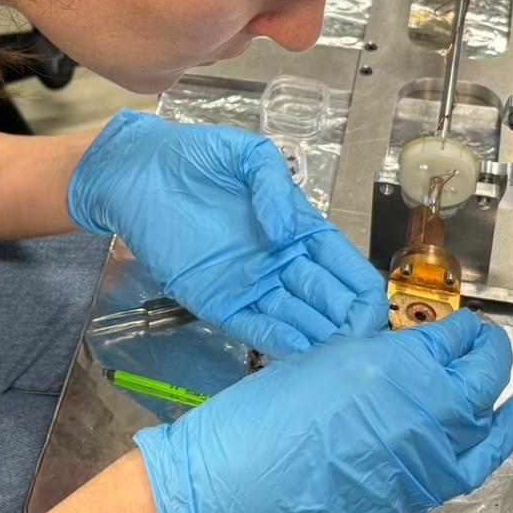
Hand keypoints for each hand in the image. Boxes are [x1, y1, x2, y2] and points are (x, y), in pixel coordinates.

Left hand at [69, 111, 385, 355]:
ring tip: (339, 356)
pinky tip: (299, 350)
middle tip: (363, 343)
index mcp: (297, 228)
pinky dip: (276, 340)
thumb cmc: (194, 156)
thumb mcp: (247, 155)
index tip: (374, 310)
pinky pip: (252, 327)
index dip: (361, 290)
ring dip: (318, 339)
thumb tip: (288, 230)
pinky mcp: (215, 301)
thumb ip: (274, 184)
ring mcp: (249, 284)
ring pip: (295, 319)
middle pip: (325, 300)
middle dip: (347, 322)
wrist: (137, 171)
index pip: (342, 265)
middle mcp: (280, 262)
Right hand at [134, 311, 512, 512]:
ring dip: (498, 400)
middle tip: (486, 345)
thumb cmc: (265, 414)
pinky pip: (471, 465)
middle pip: (482, 375)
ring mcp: (430, 459)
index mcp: (399, 363)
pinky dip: (495, 443)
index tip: (461, 329)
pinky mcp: (420, 497)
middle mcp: (427, 410)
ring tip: (511, 388)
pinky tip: (506, 425)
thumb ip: (377, 355)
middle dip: (488, 355)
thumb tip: (410, 358)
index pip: (454, 338)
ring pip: (486, 423)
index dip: (461, 330)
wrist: (240, 486)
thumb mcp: (325, 358)